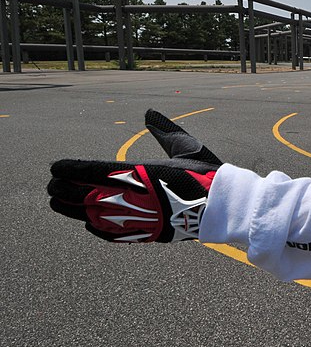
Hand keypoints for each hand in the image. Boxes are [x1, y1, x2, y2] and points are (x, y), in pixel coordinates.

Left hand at [48, 109, 221, 242]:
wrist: (222, 205)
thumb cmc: (205, 173)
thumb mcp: (186, 146)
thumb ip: (165, 130)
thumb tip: (150, 112)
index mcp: (141, 172)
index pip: (94, 170)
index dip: (71, 169)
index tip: (55, 167)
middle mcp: (135, 195)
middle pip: (88, 194)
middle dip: (65, 189)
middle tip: (51, 186)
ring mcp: (139, 217)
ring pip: (95, 215)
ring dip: (73, 210)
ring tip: (57, 204)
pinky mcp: (147, 233)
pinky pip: (114, 233)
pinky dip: (97, 229)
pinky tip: (87, 224)